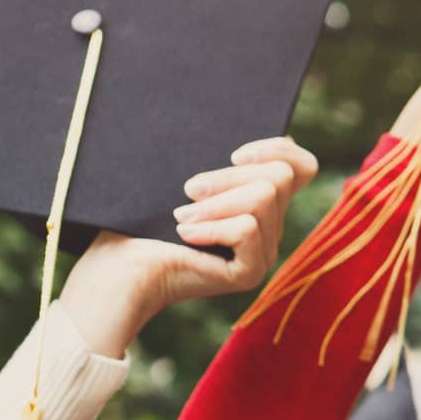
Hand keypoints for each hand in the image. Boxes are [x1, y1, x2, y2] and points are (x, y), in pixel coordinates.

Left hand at [57, 137, 318, 357]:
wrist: (117, 268)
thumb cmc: (141, 222)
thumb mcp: (189, 182)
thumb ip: (223, 166)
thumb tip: (248, 146)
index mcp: (261, 203)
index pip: (303, 167)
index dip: (278, 150)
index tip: (234, 154)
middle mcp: (270, 228)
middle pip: (279, 178)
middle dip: (229, 176)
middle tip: (188, 190)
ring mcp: (263, 253)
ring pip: (264, 199)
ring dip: (216, 203)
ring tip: (181, 216)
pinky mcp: (249, 273)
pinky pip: (248, 229)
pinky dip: (212, 226)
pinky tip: (185, 233)